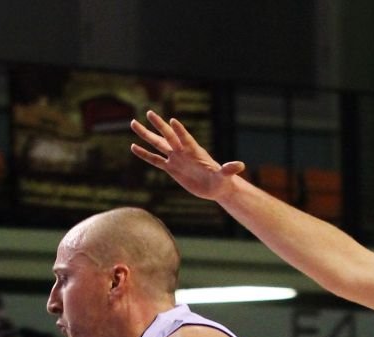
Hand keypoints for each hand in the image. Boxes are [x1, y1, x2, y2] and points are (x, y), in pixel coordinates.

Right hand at [130, 112, 244, 198]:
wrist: (215, 187)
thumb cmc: (222, 180)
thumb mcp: (225, 176)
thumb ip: (229, 169)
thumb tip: (240, 166)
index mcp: (195, 151)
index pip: (185, 138)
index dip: (180, 131)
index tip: (172, 121)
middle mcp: (183, 151)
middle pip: (168, 136)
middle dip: (159, 125)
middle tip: (149, 112)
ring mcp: (176, 158)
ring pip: (158, 144)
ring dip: (146, 135)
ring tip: (133, 123)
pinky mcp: (171, 168)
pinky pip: (155, 160)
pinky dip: (145, 155)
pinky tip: (134, 147)